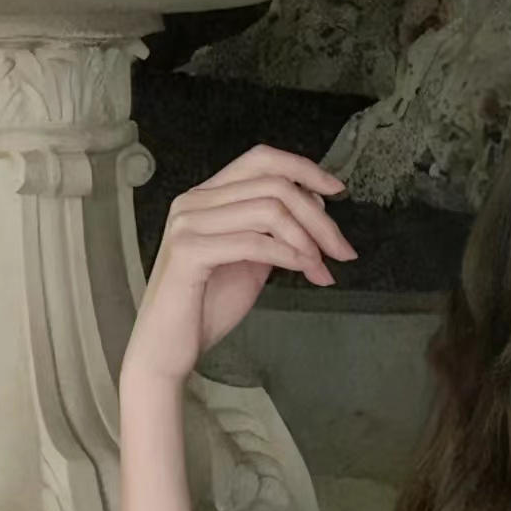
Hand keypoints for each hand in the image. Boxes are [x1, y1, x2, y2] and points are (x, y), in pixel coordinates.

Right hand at [119, 143, 357, 394]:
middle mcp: (193, 201)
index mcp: (206, 197)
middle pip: (273, 185)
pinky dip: (289, 254)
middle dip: (318, 218)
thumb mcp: (251, 262)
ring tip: (322, 268)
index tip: (337, 190)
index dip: (304, 169)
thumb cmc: (204, 308)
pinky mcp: (189, 252)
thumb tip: (315, 205)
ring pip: (268, 210)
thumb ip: (275, 231)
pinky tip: (305, 269)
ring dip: (308, 239)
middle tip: (343, 250)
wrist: (166, 350)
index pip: (260, 160)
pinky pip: (254, 242)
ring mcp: (188, 224)